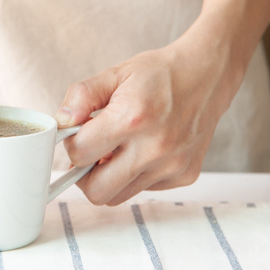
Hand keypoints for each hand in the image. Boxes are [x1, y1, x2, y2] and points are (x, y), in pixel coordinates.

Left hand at [55, 29, 244, 205]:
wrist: (207, 75)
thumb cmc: (159, 74)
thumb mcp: (114, 74)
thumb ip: (81, 96)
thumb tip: (62, 122)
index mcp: (132, 118)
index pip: (80, 154)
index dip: (71, 145)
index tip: (77, 135)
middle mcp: (154, 147)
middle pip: (97, 191)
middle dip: (85, 174)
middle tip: (91, 153)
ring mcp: (172, 166)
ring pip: (119, 195)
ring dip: (110, 177)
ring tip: (117, 149)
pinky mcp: (184, 175)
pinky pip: (144, 189)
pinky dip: (135, 175)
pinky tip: (143, 150)